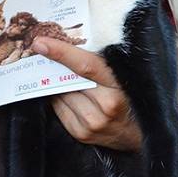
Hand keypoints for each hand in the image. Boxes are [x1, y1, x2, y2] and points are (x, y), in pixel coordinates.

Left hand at [31, 37, 142, 151]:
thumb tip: (67, 45)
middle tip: (43, 49)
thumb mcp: (121, 76)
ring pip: (59, 94)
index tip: (41, 43)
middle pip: (67, 80)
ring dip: (57, 83)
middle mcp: (104, 107)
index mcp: (117, 87)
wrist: (136, 134)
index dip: (61, 52)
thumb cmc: (130, 97)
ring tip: (67, 78)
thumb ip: (99, 62)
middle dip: (54, 65)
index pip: (85, 65)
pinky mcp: (80, 133)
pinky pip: (58, 109)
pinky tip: (68, 95)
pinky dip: (59, 98)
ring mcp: (91, 122)